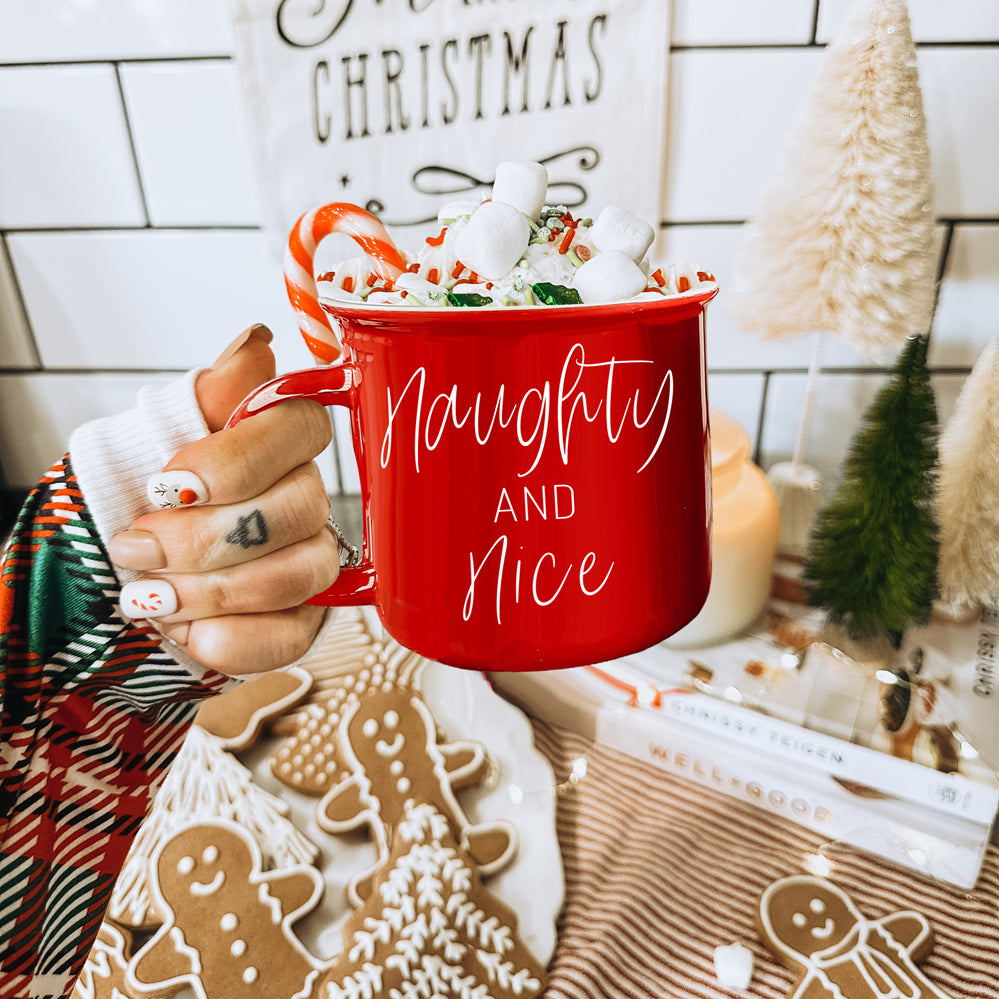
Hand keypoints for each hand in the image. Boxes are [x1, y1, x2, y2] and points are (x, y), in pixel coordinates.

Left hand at [109, 324, 338, 674]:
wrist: (119, 570)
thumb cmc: (141, 499)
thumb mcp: (154, 434)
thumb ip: (210, 395)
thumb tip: (255, 344)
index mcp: (278, 441)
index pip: (301, 429)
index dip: (237, 461)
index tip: (168, 483)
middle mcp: (305, 497)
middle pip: (298, 510)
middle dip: (203, 539)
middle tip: (138, 546)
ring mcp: (309, 559)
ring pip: (299, 575)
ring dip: (210, 591)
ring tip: (149, 595)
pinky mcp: (301, 619)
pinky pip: (293, 635)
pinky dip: (229, 639)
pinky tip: (184, 631)